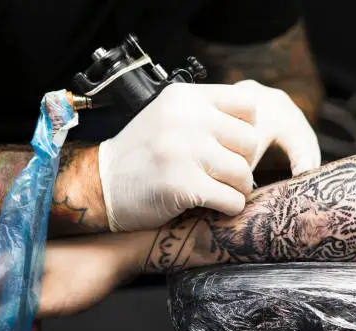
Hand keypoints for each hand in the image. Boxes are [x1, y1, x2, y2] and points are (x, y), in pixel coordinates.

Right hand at [0, 233, 145, 330]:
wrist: (125, 251)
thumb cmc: (90, 271)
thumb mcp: (46, 301)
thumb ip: (9, 318)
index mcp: (8, 263)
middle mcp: (16, 262)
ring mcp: (33, 267)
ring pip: (8, 301)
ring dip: (8, 325)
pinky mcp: (49, 273)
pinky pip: (26, 298)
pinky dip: (25, 316)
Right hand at [97, 81, 320, 231]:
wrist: (101, 184)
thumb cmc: (142, 153)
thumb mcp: (169, 115)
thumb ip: (206, 113)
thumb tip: (254, 124)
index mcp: (186, 97)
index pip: (247, 105)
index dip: (247, 128)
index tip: (231, 145)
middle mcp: (186, 118)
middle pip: (250, 141)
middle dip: (244, 163)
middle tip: (226, 174)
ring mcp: (184, 151)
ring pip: (244, 173)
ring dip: (238, 189)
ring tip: (220, 191)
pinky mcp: (183, 184)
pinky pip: (232, 199)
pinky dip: (229, 207)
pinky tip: (213, 206)